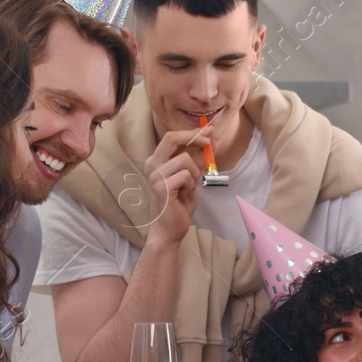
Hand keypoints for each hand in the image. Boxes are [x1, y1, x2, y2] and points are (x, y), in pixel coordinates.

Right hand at [142, 126, 209, 243]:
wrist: (169, 230)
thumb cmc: (178, 206)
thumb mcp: (190, 180)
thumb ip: (195, 161)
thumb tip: (208, 142)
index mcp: (156, 162)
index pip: (172, 138)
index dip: (192, 132)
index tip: (209, 130)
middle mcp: (152, 165)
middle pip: (171, 138)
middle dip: (193, 137)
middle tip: (209, 141)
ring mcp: (155, 175)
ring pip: (185, 160)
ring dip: (194, 174)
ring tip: (189, 188)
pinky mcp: (161, 186)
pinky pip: (186, 175)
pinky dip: (191, 185)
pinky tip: (183, 195)